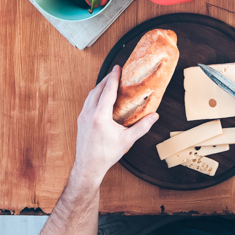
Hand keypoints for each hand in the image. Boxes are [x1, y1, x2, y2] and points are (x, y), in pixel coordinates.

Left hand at [71, 66, 157, 187]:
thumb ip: (142, 127)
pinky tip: (101, 98)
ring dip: (100, 86)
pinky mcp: (80, 121)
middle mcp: (89, 113)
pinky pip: (88, 102)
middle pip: (98, 89)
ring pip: (90, 95)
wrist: (88, 166)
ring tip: (109, 82)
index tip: (118, 68)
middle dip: (107, 79)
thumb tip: (154, 116)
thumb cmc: (106, 154)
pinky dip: (95, 95)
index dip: (114, 78)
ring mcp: (83, 117)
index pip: (108, 91)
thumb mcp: (127, 140)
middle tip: (116, 72)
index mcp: (100, 116)